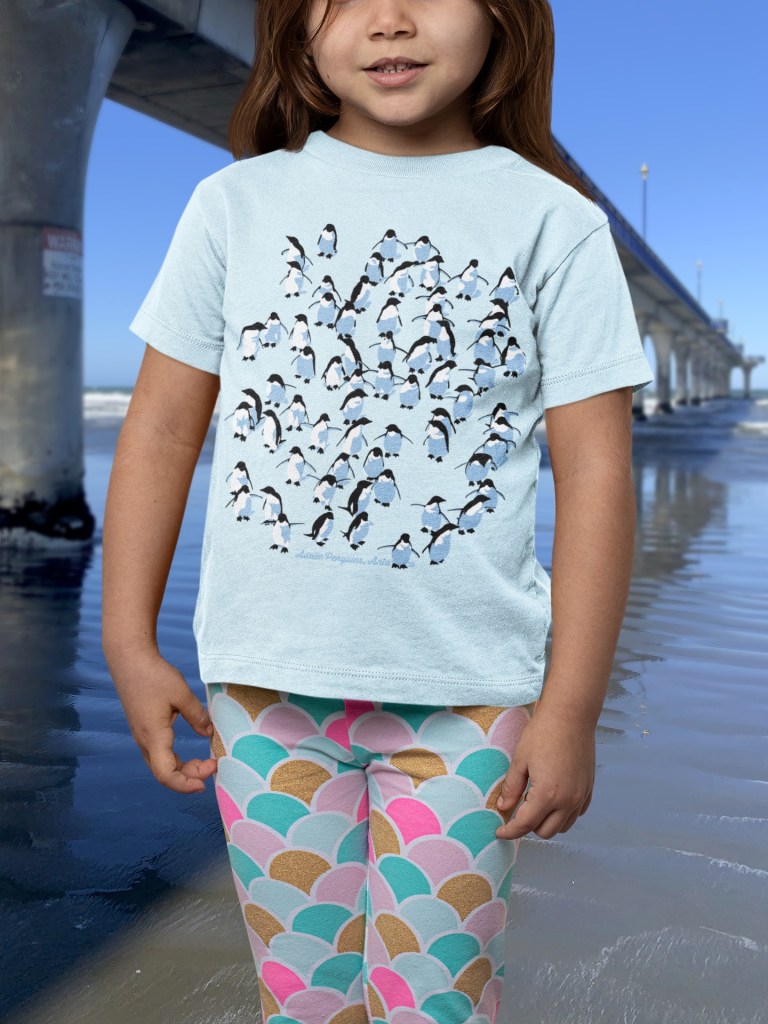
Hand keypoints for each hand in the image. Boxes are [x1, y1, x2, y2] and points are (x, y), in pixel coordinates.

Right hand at [107, 647, 217, 793]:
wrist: (129, 661)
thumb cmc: (154, 675)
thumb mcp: (182, 694)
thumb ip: (197, 716)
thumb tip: (209, 733)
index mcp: (153, 735)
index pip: (165, 774)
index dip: (184, 785)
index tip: (205, 782)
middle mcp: (144, 741)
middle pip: (165, 773)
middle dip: (189, 777)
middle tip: (213, 766)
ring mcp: (141, 736)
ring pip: (161, 765)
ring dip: (183, 770)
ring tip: (205, 762)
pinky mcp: (142, 730)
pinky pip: (158, 755)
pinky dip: (175, 761)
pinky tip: (189, 755)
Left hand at [495, 703, 594, 840]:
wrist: (570, 716)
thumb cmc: (542, 734)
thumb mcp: (520, 760)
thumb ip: (511, 788)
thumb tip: (504, 807)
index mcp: (547, 795)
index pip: (525, 825)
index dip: (509, 832)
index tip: (499, 832)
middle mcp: (568, 801)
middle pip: (545, 832)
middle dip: (528, 826)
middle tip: (517, 809)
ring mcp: (581, 796)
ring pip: (563, 826)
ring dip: (547, 822)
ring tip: (535, 801)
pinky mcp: (589, 789)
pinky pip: (576, 813)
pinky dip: (563, 813)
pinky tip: (553, 798)